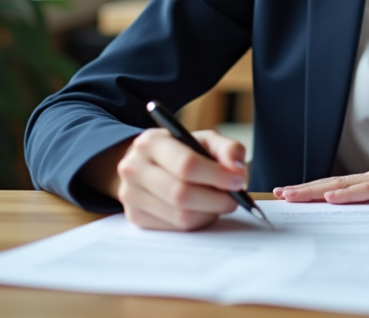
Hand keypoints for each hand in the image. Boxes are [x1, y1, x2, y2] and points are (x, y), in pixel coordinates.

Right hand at [95, 128, 248, 230]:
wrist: (148, 163)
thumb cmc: (182, 151)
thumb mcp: (204, 140)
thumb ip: (227, 149)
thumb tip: (236, 168)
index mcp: (151, 142)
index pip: (186, 165)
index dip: (217, 176)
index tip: (238, 181)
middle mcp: (134, 168)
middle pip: (181, 194)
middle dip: (215, 200)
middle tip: (233, 199)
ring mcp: (131, 195)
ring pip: (179, 216)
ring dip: (208, 213)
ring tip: (218, 202)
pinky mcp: (135, 217)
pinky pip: (174, 228)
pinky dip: (195, 222)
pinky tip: (201, 210)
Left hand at [274, 150, 368, 203]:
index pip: (344, 186)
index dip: (317, 189)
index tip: (295, 194)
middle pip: (335, 183)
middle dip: (305, 189)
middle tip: (278, 194)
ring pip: (344, 185)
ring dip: (314, 190)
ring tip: (290, 195)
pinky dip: (347, 195)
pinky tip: (329, 198)